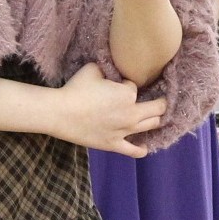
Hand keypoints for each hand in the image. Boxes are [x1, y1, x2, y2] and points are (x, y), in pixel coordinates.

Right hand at [53, 62, 167, 156]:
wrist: (60, 113)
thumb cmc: (75, 89)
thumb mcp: (93, 69)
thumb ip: (108, 68)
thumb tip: (112, 69)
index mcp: (128, 94)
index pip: (134, 86)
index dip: (127, 84)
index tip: (117, 85)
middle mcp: (131, 113)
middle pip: (157, 108)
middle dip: (159, 102)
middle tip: (157, 99)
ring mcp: (124, 131)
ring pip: (151, 125)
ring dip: (155, 119)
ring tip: (154, 117)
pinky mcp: (114, 144)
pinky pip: (133, 151)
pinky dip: (142, 149)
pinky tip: (145, 146)